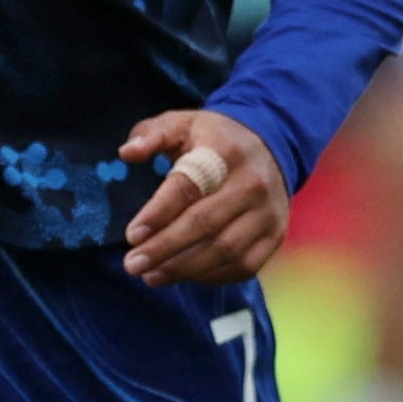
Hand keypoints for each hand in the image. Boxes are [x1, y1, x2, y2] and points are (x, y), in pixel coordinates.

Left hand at [117, 111, 288, 286]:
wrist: (271, 146)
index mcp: (224, 152)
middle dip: (164, 249)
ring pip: (225, 251)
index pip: (188, 187)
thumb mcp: (182, 124)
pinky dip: (212, 277)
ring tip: (151, 276)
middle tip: (132, 265)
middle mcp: (252, 183)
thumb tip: (127, 153)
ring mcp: (268, 212)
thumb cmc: (214, 140)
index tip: (132, 235)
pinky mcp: (275, 235)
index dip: (158, 213)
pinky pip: (244, 265)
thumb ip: (151, 134)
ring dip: (184, 269)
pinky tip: (184, 276)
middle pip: (205, 223)